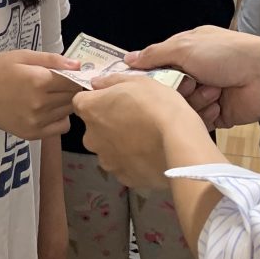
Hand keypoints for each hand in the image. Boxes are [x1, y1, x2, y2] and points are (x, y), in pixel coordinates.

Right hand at [0, 49, 83, 140]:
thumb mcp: (22, 56)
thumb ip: (51, 59)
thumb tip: (78, 64)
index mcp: (40, 81)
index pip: (74, 81)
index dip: (77, 76)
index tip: (73, 73)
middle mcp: (41, 103)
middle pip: (73, 96)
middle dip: (73, 88)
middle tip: (62, 82)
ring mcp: (37, 121)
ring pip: (68, 111)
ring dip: (66, 102)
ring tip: (53, 94)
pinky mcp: (33, 134)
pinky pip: (61, 127)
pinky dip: (61, 118)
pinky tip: (49, 109)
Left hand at [73, 75, 208, 188]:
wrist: (178, 143)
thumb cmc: (158, 105)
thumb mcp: (138, 81)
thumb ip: (111, 81)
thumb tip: (96, 83)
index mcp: (90, 110)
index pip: (80, 101)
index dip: (97, 99)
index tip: (113, 99)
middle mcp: (91, 137)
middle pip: (94, 127)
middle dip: (108, 122)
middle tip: (134, 118)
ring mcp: (106, 160)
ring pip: (108, 148)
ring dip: (119, 143)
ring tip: (145, 137)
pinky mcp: (123, 177)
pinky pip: (123, 165)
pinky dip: (133, 160)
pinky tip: (150, 153)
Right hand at [125, 27, 259, 127]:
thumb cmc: (223, 54)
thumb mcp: (185, 46)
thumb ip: (155, 55)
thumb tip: (127, 59)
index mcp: (186, 53)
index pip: (157, 67)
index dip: (148, 77)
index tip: (137, 87)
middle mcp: (194, 74)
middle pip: (168, 91)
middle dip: (177, 90)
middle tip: (189, 85)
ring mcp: (206, 95)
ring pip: (183, 108)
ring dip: (196, 101)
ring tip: (213, 93)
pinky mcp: (218, 115)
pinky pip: (199, 122)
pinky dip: (207, 115)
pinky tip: (218, 106)